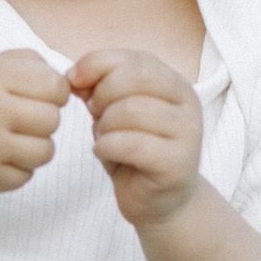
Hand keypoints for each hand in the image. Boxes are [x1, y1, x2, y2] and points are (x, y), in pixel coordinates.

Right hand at [0, 50, 68, 194]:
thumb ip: (21, 62)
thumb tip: (64, 77)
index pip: (55, 86)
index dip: (53, 93)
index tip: (38, 98)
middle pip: (53, 119)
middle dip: (43, 121)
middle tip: (20, 121)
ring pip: (45, 151)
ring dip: (34, 148)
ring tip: (10, 141)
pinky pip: (26, 176)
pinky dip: (17, 169)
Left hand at [71, 49, 203, 226]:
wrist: (159, 202)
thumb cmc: (134, 151)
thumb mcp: (114, 111)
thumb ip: (99, 87)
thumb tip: (73, 74)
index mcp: (174, 83)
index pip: (134, 58)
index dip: (97, 64)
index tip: (75, 81)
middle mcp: (187, 102)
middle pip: (135, 78)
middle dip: (102, 95)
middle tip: (95, 115)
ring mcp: (188, 132)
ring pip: (132, 110)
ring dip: (104, 125)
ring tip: (103, 137)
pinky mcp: (178, 163)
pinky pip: (132, 144)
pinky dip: (107, 146)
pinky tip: (103, 153)